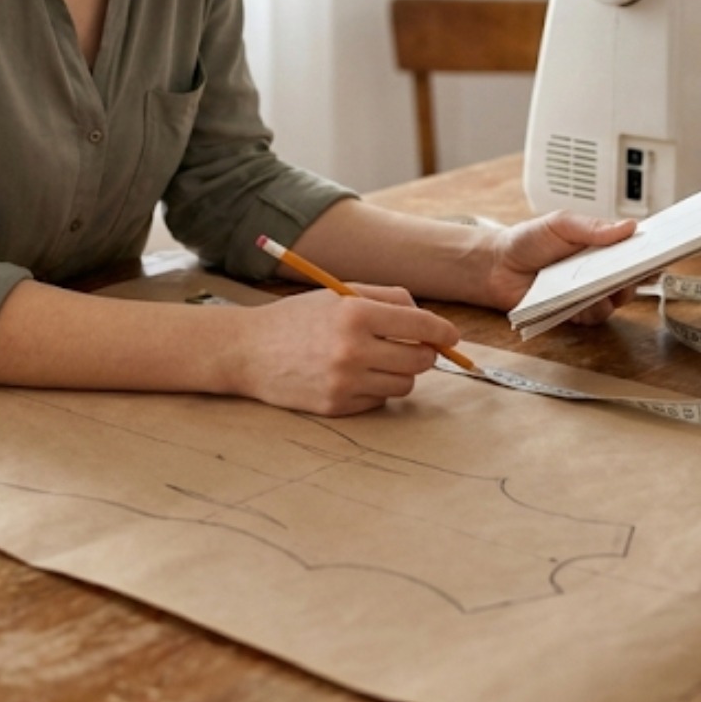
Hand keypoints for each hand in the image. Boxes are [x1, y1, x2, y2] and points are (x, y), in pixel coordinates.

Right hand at [235, 285, 461, 415]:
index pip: (421, 326)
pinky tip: (351, 376)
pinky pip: (379, 401)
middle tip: (410, 347)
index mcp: (356, 314)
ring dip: (399, 373)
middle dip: (423, 353)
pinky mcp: (336, 406)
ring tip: (374, 360)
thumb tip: (429, 322)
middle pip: (419, 360)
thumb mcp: (339, 295)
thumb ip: (387, 300)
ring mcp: (344, 382)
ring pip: (404, 385)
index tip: (451, 337)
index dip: (443, 332)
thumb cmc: (298, 319)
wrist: (248, 351)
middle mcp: (352, 350)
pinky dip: (374, 389)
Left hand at [478, 211, 638, 324]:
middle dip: (635, 276)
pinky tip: (575, 301)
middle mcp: (600, 271)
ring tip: (595, 285)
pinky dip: (588, 310)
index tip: (664, 252)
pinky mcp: (575, 312)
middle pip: (632, 278)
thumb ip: (592, 227)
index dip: (651, 252)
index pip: (634, 250)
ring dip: (610, 295)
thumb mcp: (560, 223)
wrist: (497, 266)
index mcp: (601, 246)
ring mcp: (589, 293)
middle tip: (630, 271)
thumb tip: (628, 226)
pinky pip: (593, 316)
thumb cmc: (528, 240)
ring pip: (616, 301)